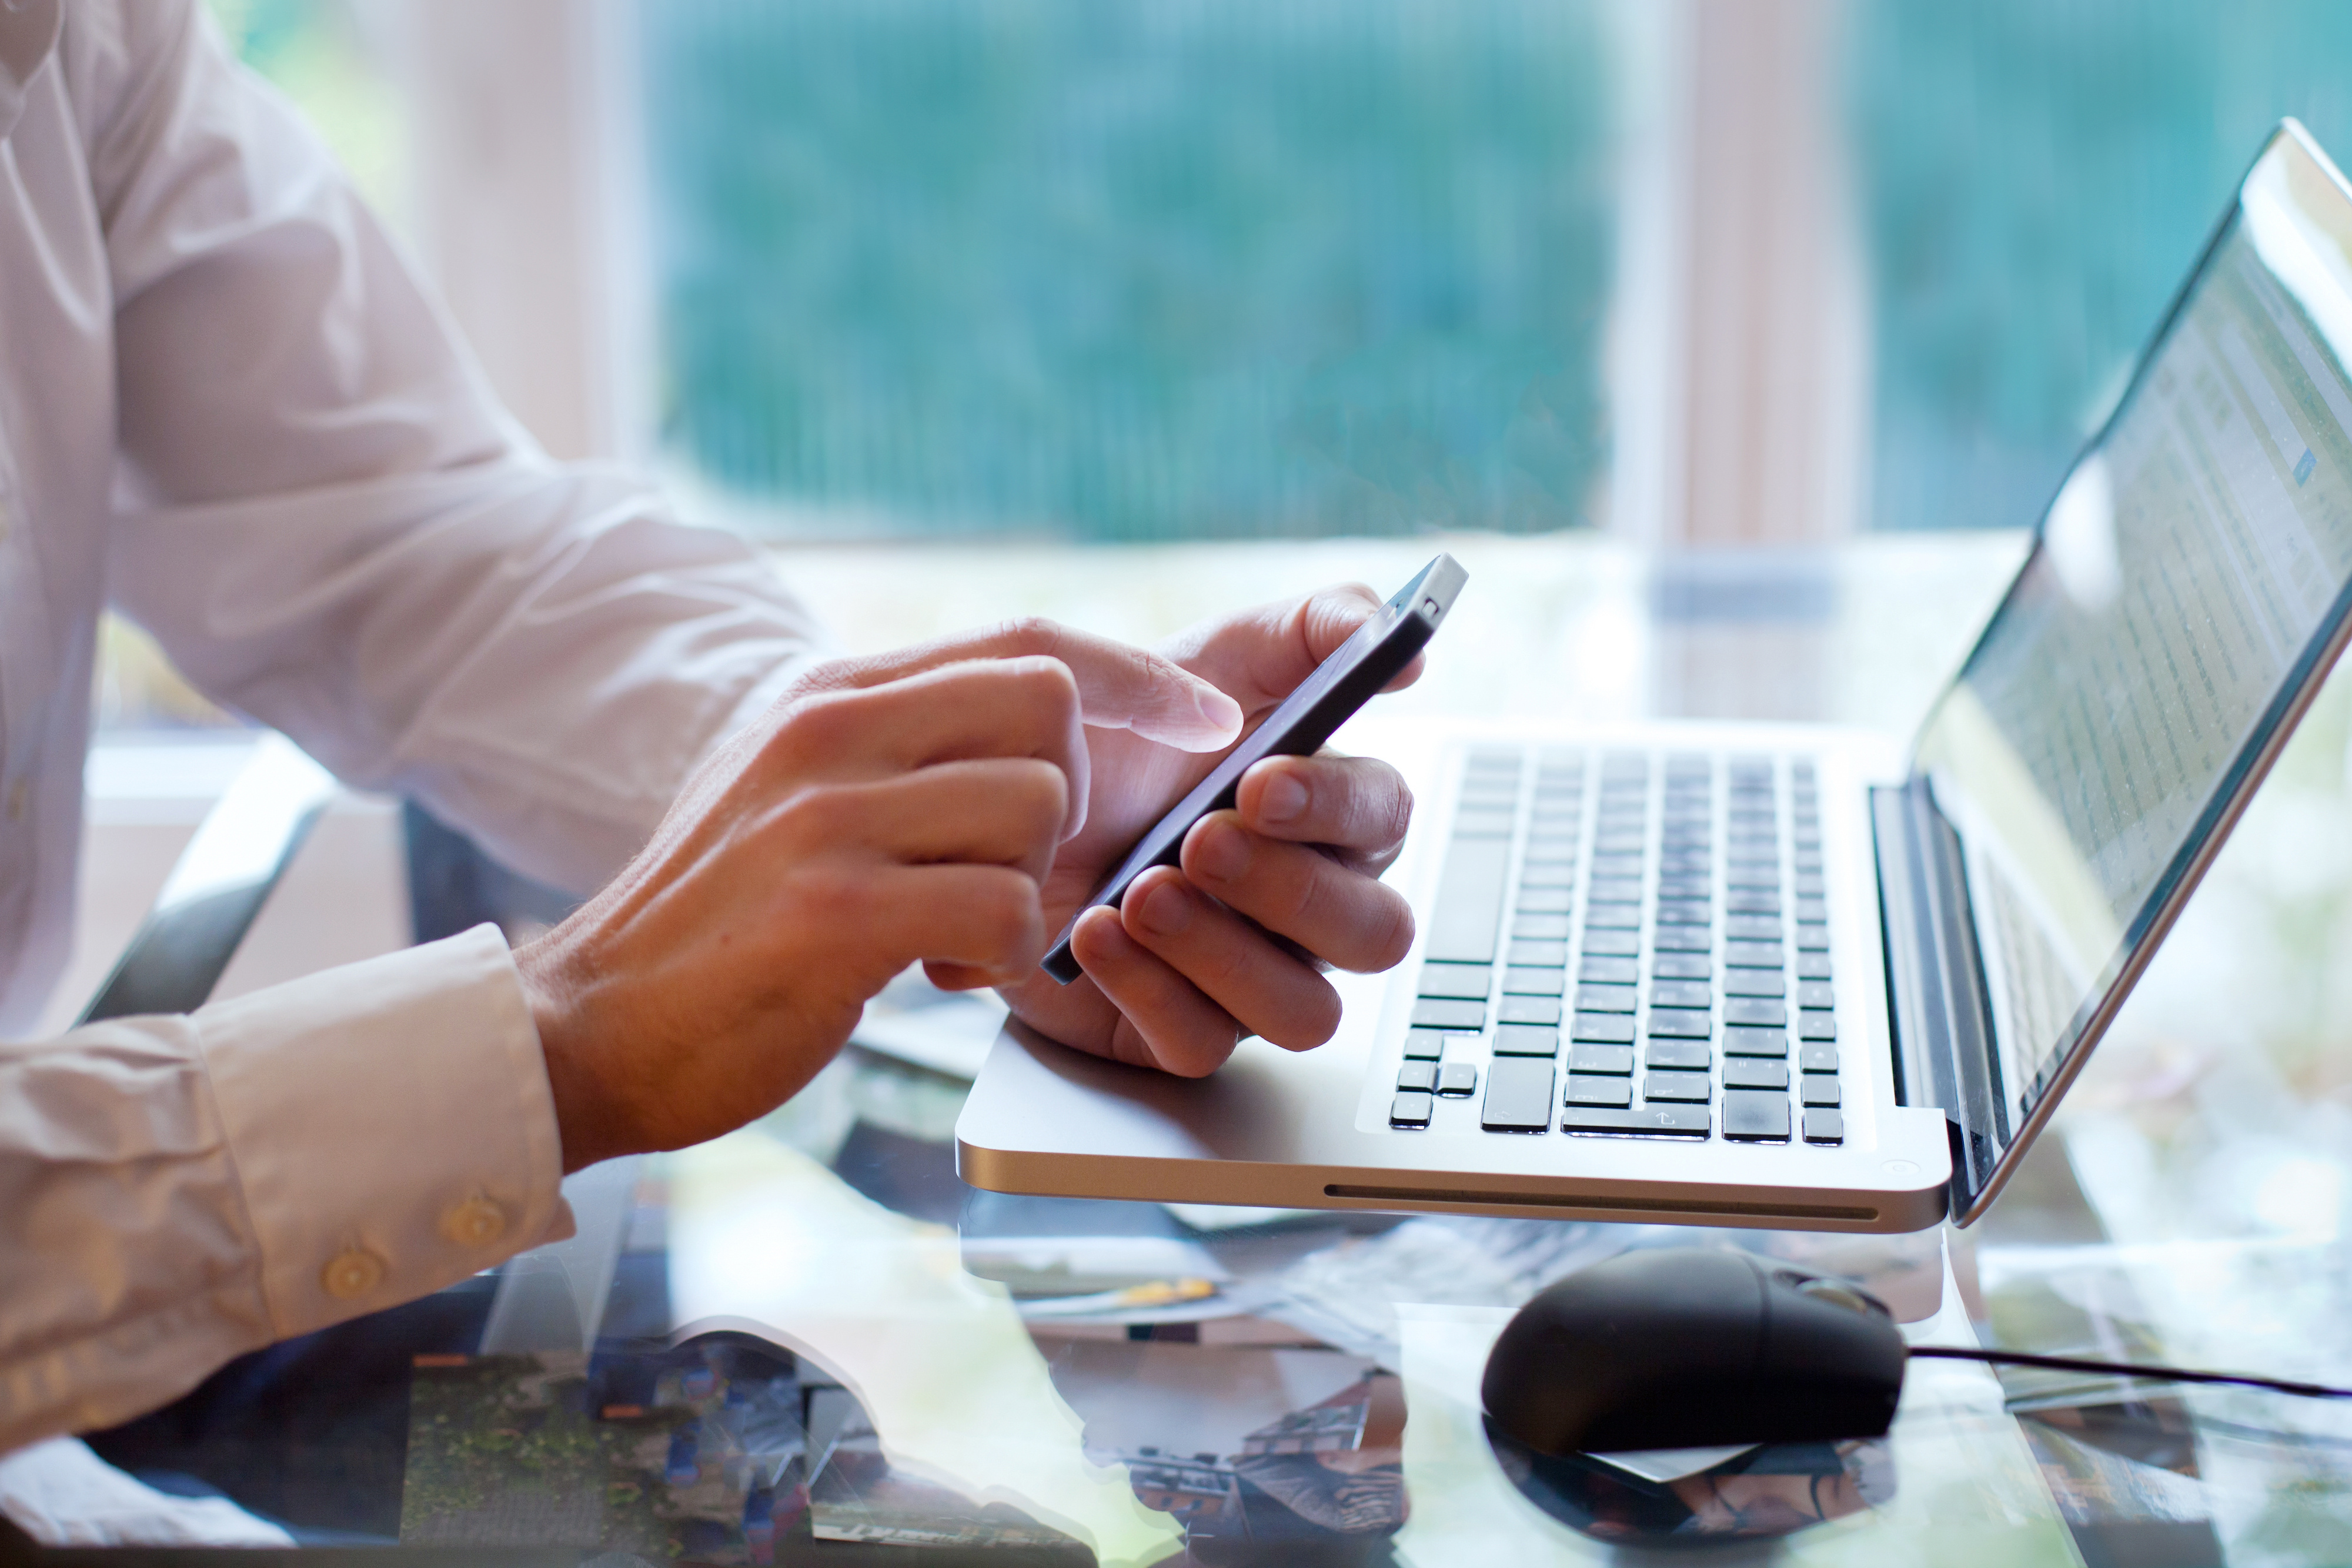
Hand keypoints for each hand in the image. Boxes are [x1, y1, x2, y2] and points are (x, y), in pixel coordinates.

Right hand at [518, 621, 1241, 1170]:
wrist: (587, 1028)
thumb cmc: (717, 928)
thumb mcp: (794, 797)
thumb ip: (898, 752)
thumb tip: (1036, 732)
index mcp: (828, 696)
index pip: (1026, 639)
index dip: (1139, 674)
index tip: (1209, 718)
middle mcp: (827, 730)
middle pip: (1050, 707)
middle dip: (1069, 802)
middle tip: (1005, 874)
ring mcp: (827, 815)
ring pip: (1037, 809)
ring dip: (1027, 892)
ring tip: (950, 936)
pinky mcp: (835, 910)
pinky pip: (1005, 910)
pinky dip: (1001, 959)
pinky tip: (936, 976)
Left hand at [1000, 586, 1421, 1075]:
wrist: (991, 798)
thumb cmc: (1117, 734)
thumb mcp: (1208, 654)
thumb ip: (1315, 629)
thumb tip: (1410, 653)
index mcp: (1328, 816)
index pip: (1386, 821)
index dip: (1337, 808)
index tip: (1259, 781)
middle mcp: (1305, 908)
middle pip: (1373, 935)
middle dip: (1291, 890)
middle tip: (1197, 840)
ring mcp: (1247, 979)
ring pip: (1304, 1010)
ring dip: (1227, 951)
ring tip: (1141, 892)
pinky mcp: (1175, 1031)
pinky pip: (1202, 1045)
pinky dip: (1150, 991)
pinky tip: (1094, 934)